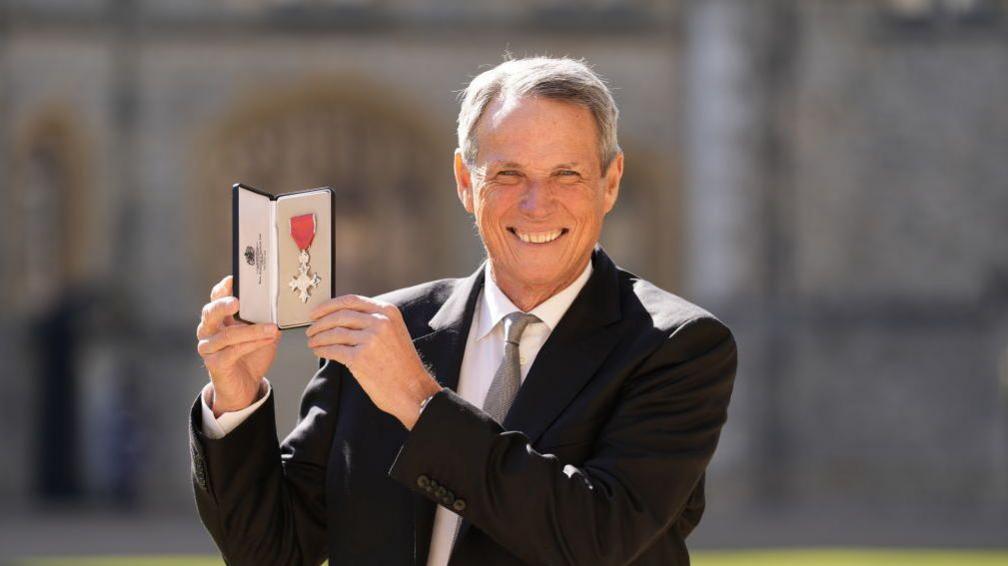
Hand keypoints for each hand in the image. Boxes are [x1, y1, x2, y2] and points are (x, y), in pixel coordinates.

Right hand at [196, 275, 280, 416]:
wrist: (245, 385)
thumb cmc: (251, 355)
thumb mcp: (261, 334)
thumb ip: (265, 320)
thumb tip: (278, 307)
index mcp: (218, 318)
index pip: (215, 298)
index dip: (222, 288)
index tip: (233, 279)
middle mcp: (208, 331)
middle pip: (210, 313)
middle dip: (223, 305)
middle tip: (237, 302)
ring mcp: (209, 348)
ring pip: (228, 335)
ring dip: (253, 331)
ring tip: (272, 328)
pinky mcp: (215, 364)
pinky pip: (233, 352)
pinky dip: (252, 344)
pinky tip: (268, 340)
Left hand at [306, 294, 441, 428]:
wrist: (413, 389)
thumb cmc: (403, 365)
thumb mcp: (395, 332)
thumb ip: (374, 321)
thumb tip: (343, 318)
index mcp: (388, 312)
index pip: (351, 301)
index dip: (329, 305)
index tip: (317, 312)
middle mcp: (380, 322)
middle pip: (340, 315)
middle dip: (320, 322)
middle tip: (311, 329)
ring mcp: (370, 339)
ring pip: (334, 332)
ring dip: (318, 337)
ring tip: (313, 341)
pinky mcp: (360, 358)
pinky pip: (333, 350)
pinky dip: (322, 350)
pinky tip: (318, 351)